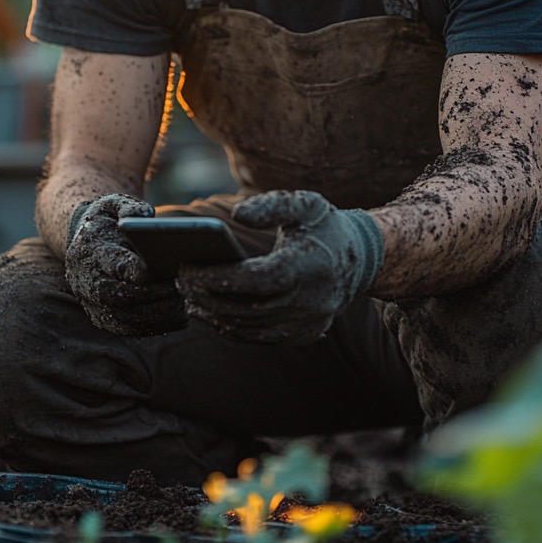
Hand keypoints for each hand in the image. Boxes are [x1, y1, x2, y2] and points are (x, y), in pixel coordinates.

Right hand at [64, 194, 187, 335]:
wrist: (85, 244)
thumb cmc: (108, 222)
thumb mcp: (112, 204)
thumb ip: (128, 207)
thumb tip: (145, 217)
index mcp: (89, 252)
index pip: (108, 263)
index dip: (128, 269)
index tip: (150, 269)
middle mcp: (86, 282)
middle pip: (118, 297)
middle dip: (151, 294)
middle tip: (179, 288)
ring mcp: (94, 304)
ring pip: (126, 318)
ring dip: (157, 313)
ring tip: (184, 302)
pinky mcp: (105, 320)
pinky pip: (131, 330)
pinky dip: (156, 325)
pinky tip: (180, 315)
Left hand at [178, 190, 383, 343]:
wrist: (362, 261)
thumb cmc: (325, 227)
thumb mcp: (305, 204)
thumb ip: (271, 205)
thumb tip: (238, 214)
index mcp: (309, 266)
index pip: (255, 280)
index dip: (216, 277)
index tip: (185, 268)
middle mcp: (311, 301)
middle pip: (246, 308)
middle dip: (206, 296)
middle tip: (178, 281)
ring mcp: (308, 323)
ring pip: (249, 329)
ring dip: (213, 315)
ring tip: (188, 296)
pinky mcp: (303, 336)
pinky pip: (258, 338)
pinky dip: (229, 328)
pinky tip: (209, 312)